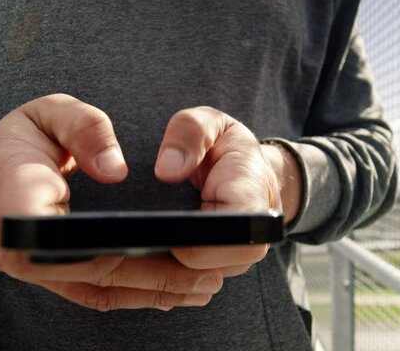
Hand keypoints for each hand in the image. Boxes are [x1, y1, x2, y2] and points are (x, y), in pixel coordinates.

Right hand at [0, 94, 222, 310]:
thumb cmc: (17, 141)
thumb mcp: (46, 113)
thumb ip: (82, 128)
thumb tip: (116, 170)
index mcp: (15, 196)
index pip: (56, 230)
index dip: (105, 243)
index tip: (157, 243)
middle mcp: (23, 248)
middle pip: (96, 268)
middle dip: (155, 274)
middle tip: (207, 273)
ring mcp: (39, 270)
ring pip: (102, 288)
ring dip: (154, 291)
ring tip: (203, 286)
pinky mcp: (54, 277)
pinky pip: (97, 293)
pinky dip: (135, 295)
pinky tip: (170, 293)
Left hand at [155, 106, 301, 276]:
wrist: (251, 169)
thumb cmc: (229, 147)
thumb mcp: (212, 122)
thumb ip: (189, 133)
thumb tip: (166, 171)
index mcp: (252, 201)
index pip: (214, 241)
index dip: (179, 232)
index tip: (159, 211)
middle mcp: (251, 241)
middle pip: (195, 266)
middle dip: (166, 243)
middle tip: (148, 214)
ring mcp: (237, 261)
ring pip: (189, 276)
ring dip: (167, 253)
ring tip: (157, 223)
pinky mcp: (222, 269)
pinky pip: (189, 276)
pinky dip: (171, 259)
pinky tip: (163, 236)